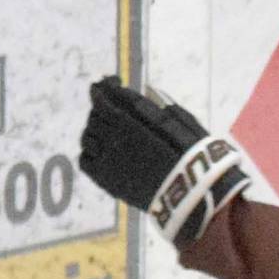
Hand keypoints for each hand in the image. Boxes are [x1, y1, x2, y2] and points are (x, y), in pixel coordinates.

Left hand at [79, 77, 249, 246]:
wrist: (191, 196)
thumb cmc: (194, 156)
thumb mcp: (184, 123)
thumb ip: (160, 105)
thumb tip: (147, 89)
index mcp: (132, 121)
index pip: (105, 96)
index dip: (105, 86)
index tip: (110, 82)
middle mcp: (115, 139)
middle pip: (95, 114)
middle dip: (102, 105)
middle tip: (111, 104)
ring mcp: (108, 161)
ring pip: (87, 135)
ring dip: (95, 127)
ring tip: (108, 127)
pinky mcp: (106, 182)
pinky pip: (85, 160)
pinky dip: (89, 151)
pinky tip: (101, 150)